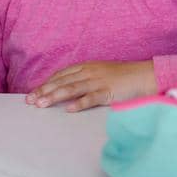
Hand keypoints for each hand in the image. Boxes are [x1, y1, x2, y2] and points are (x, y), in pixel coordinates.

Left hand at [28, 61, 155, 111]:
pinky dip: (79, 103)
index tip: (33, 93)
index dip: (46, 84)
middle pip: (62, 81)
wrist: (146, 75)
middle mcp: (89, 72)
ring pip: (72, 89)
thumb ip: (85, 80)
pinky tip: (68, 110)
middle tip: (30, 100)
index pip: (61, 75)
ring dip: (55, 96)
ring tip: (41, 104)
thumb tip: (68, 92)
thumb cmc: (124, 77)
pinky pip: (92, 98)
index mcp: (86, 67)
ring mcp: (99, 81)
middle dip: (44, 91)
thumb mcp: (101, 74)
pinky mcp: (109, 92)